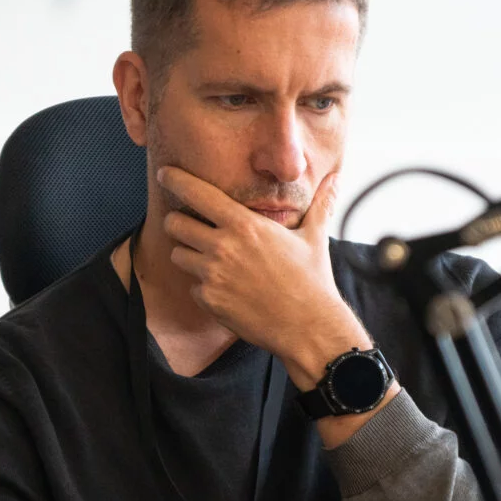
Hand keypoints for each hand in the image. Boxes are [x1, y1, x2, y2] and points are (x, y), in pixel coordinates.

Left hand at [155, 165, 365, 388]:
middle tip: (191, 226)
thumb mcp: (315, 237)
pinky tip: (227, 290)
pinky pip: (192, 287)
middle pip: (175, 223)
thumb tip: (335, 178)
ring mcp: (212, 275)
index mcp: (244, 225)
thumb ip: (319, 204)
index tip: (165, 173)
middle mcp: (222, 247)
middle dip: (179, 222)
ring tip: (213, 261)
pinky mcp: (209, 300)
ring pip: (178, 254)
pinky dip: (203, 287)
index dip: (176, 179)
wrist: (308, 326)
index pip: (197, 193)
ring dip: (189, 255)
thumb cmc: (312, 280)